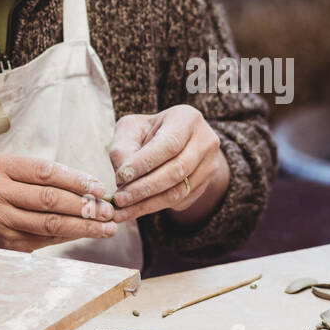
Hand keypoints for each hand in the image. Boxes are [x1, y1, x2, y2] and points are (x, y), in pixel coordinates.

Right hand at [0, 154, 116, 251]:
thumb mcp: (5, 168)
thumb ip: (39, 174)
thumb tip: (89, 187)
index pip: (45, 172)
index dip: (76, 179)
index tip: (99, 187)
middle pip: (50, 200)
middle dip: (85, 205)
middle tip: (109, 210)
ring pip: (49, 224)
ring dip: (83, 226)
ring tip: (107, 227)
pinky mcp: (4, 243)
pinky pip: (44, 240)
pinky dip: (68, 237)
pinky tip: (86, 234)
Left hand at [108, 106, 229, 227]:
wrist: (175, 143)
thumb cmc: (147, 133)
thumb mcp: (131, 130)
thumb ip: (123, 149)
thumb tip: (123, 179)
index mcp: (187, 118)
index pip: (169, 144)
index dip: (145, 163)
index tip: (121, 177)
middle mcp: (205, 140)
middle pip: (177, 170)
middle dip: (144, 188)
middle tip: (119, 199)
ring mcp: (210, 164)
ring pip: (179, 191)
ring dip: (147, 204)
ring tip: (122, 211)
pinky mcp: (206, 184)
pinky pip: (180, 201)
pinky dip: (154, 207)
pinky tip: (135, 209)